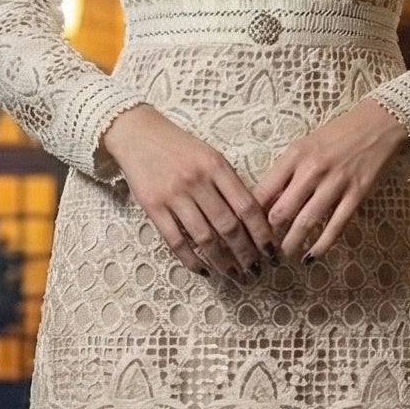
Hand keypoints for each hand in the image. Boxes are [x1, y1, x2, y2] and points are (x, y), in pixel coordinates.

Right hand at [99, 103, 277, 276]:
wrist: (138, 133)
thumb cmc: (179, 146)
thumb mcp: (210, 156)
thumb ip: (229, 183)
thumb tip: (254, 220)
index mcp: (216, 166)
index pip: (246, 206)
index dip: (262, 233)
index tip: (271, 252)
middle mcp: (197, 180)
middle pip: (228, 226)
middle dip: (245, 254)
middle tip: (255, 271)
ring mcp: (174, 195)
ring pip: (204, 238)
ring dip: (222, 261)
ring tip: (234, 275)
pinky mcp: (153, 207)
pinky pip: (176, 241)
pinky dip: (192, 260)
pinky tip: (204, 271)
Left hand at [254, 97, 409, 263]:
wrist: (378, 124)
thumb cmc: (337, 135)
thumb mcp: (304, 146)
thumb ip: (285, 172)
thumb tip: (264, 203)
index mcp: (294, 155)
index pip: (264, 191)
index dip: (253, 216)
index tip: (249, 230)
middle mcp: (312, 169)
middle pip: (281, 211)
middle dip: (270, 235)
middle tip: (265, 248)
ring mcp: (336, 183)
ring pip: (306, 222)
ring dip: (292, 244)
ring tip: (283, 256)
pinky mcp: (356, 194)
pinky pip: (336, 226)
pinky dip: (322, 245)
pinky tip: (312, 257)